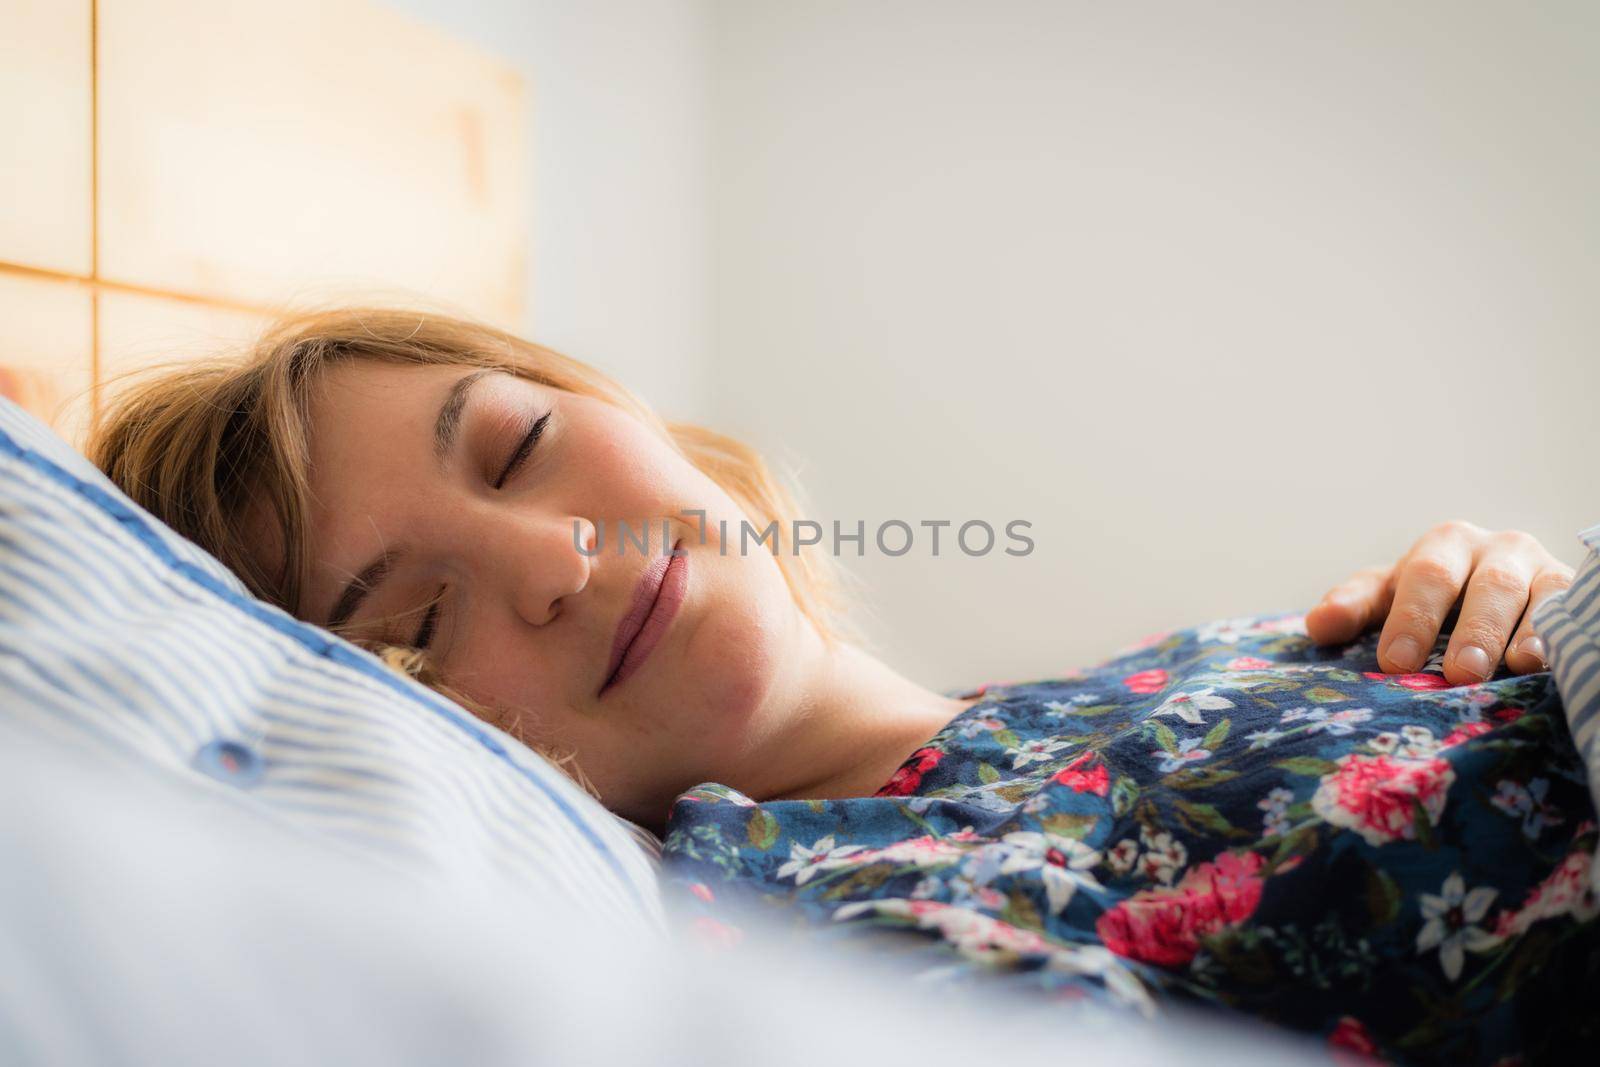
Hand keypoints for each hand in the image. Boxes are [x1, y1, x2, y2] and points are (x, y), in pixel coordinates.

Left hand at [1305, 520, 1573, 684]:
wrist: (1490, 591)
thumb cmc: (1429, 598)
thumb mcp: (1389, 595)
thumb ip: (1354, 606)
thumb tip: (1318, 625)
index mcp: (1446, 545)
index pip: (1427, 576)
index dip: (1412, 618)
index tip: (1396, 663)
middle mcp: (1500, 550)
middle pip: (1490, 585)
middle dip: (1476, 629)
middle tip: (1460, 673)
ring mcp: (1543, 572)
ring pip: (1542, 596)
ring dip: (1530, 633)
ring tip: (1519, 666)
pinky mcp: (1574, 596)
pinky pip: (1576, 611)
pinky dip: (1567, 634)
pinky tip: (1556, 662)